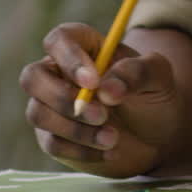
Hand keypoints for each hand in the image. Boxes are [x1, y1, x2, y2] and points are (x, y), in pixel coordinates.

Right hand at [20, 22, 182, 177]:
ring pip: (38, 113)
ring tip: (114, 138)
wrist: (157, 136)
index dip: (69, 58)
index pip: (59, 40)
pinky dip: (80, 150)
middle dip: (63, 99)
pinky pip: (51, 142)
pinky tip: (109, 151)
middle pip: (32, 76)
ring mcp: (51, 105)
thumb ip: (136, 73)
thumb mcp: (159, 76)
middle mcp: (59, 73)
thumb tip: (107, 89)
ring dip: (75, 129)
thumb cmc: (154, 95)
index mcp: (83, 46)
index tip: (94, 81)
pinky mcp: (52, 136)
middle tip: (101, 115)